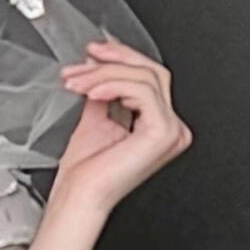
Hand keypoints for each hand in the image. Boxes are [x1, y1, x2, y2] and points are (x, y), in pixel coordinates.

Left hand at [43, 35, 190, 226]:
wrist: (79, 196)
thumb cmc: (85, 171)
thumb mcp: (96, 114)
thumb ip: (105, 88)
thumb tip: (100, 62)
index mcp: (160, 124)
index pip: (149, 76)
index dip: (121, 58)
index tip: (93, 53)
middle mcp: (171, 127)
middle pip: (151, 71)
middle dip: (114, 60)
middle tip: (85, 59)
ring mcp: (171, 130)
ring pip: (144, 77)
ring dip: (104, 74)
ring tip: (78, 83)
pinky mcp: (164, 132)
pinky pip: (143, 90)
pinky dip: (113, 84)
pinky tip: (92, 92)